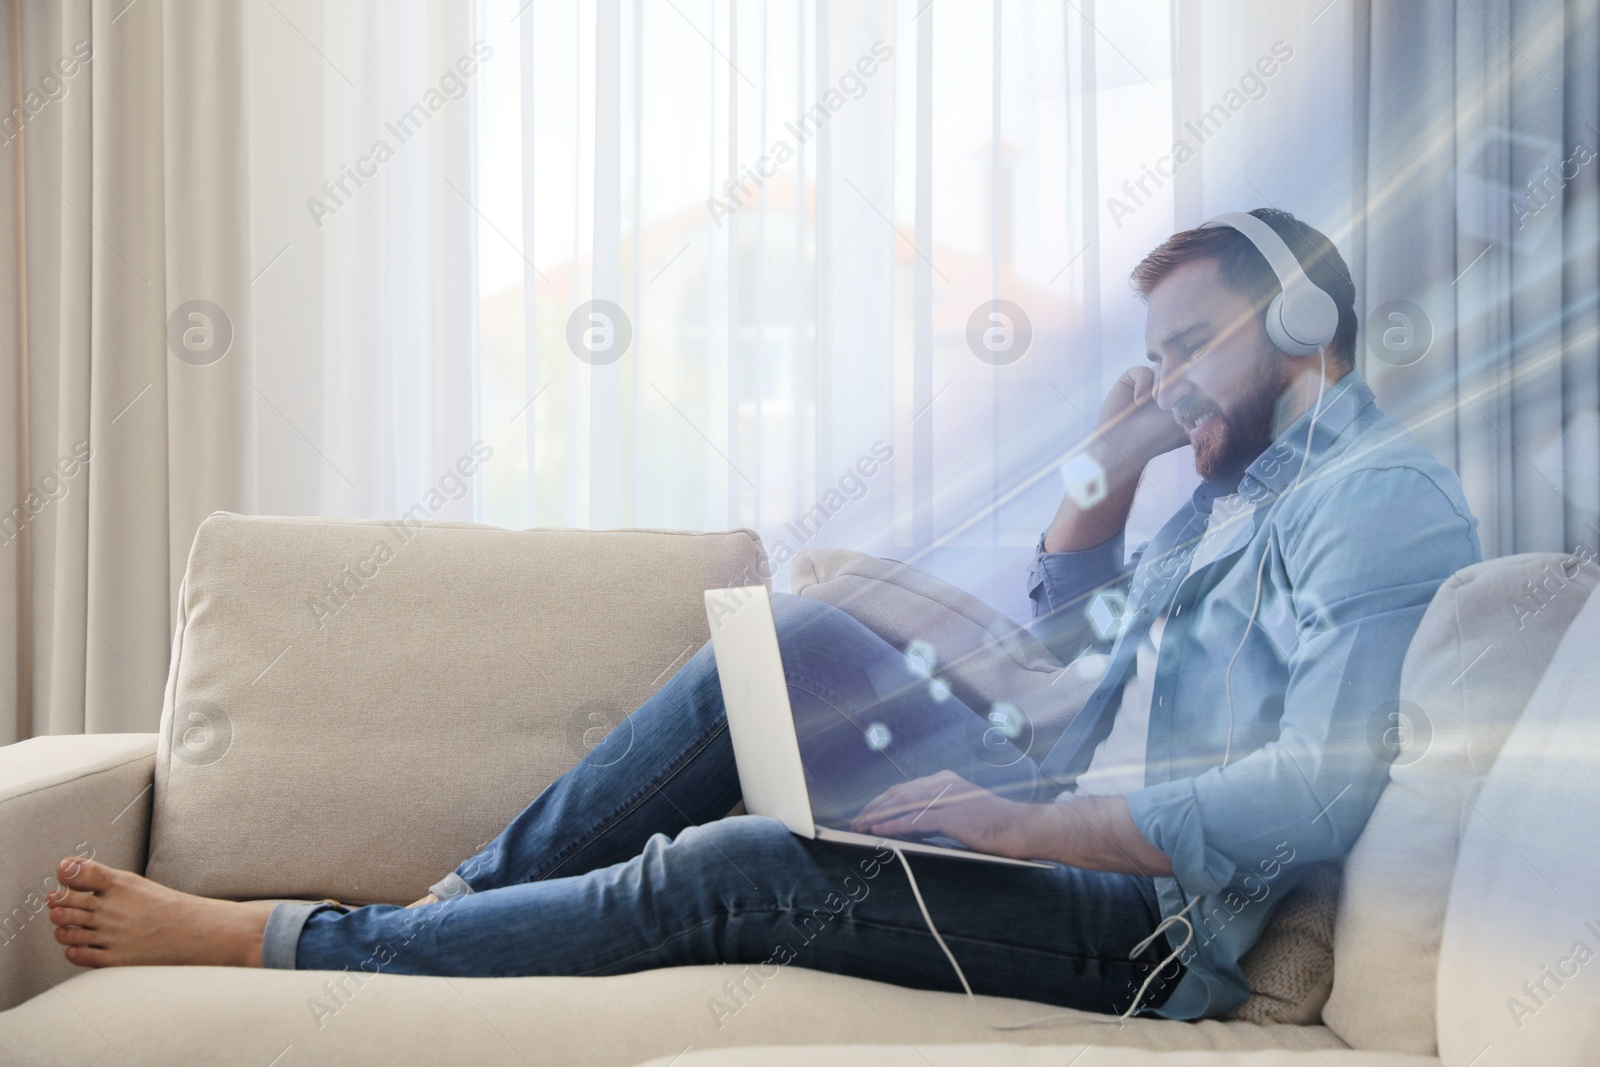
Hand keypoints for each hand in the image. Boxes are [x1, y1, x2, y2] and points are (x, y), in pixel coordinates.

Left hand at [850, 771, 1034, 858]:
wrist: (1022, 827)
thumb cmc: (995, 824)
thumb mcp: (962, 811)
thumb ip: (937, 813)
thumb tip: (910, 825)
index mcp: (945, 781)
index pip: (904, 789)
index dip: (882, 802)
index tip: (866, 813)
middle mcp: (943, 784)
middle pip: (898, 794)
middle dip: (874, 808)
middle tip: (856, 822)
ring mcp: (947, 799)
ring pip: (902, 806)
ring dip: (877, 817)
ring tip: (860, 827)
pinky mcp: (952, 816)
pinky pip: (915, 821)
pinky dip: (893, 826)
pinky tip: (879, 833)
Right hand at [1094, 366, 1189, 471]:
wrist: (1122, 446)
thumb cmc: (1156, 438)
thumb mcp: (1181, 420)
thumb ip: (1192, 400)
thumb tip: (1191, 383)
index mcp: (1182, 396)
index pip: (1192, 377)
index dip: (1191, 382)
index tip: (1187, 396)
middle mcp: (1166, 387)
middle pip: (1177, 369)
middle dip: (1175, 382)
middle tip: (1168, 401)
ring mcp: (1149, 383)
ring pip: (1161, 367)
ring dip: (1160, 383)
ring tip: (1155, 401)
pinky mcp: (1131, 380)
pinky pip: (1143, 371)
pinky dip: (1143, 383)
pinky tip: (1138, 401)